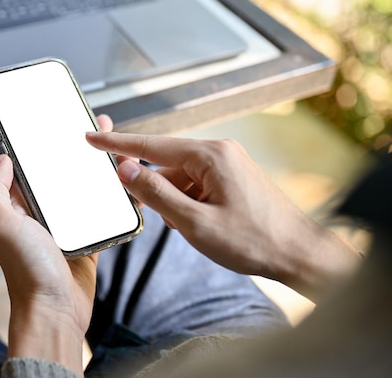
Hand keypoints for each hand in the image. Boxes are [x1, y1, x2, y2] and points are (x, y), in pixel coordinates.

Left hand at [0, 115, 113, 373]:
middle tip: (96, 130)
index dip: (44, 147)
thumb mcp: (3, 224)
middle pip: (62, 176)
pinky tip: (124, 184)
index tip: (59, 126)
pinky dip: (112, 201)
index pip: (32, 169)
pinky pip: (102, 215)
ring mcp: (67, 228)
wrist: (55, 311)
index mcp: (21, 208)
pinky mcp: (88, 241)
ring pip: (84, 192)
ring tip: (115, 151)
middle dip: (77, 154)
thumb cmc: (27, 271)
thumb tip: (1, 160)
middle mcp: (43, 216)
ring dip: (98, 173)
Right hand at [86, 132, 360, 301]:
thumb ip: (157, 193)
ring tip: (192, 228)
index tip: (92, 137)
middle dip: (155, 189)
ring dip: (174, 202)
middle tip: (157, 212)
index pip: (152, 145)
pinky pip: (196, 185)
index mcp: (211, 155)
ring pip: (181, 178)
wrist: (299, 254)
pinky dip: (188, 203)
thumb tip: (126, 169)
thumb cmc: (254, 240)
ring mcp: (228, 165)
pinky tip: (198, 224)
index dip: (118, 145)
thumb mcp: (195, 222)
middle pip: (167, 163)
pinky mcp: (232, 178)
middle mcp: (219, 152)